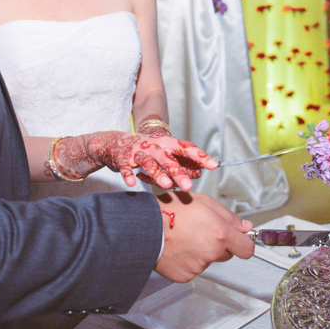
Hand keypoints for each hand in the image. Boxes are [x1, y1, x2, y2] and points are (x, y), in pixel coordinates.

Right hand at [87, 132, 217, 190]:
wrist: (115, 142)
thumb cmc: (146, 150)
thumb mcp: (164, 154)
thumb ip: (181, 163)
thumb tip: (200, 171)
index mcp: (166, 144)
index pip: (186, 148)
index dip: (200, 156)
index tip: (213, 165)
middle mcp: (153, 146)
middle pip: (168, 159)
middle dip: (178, 172)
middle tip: (188, 185)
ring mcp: (137, 151)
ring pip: (148, 162)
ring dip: (157, 173)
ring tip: (165, 185)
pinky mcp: (123, 157)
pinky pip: (126, 166)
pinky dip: (128, 174)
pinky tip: (132, 183)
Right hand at [153, 192, 253, 281]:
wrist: (143, 228)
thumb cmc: (169, 211)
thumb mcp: (203, 202)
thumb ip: (228, 216)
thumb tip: (245, 227)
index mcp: (219, 233)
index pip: (247, 249)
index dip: (244, 243)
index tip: (240, 239)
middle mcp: (211, 252)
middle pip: (227, 253)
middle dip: (219, 244)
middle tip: (201, 231)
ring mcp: (198, 266)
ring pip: (209, 260)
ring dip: (202, 252)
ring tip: (184, 237)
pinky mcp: (185, 275)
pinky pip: (194, 269)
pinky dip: (188, 261)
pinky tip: (178, 248)